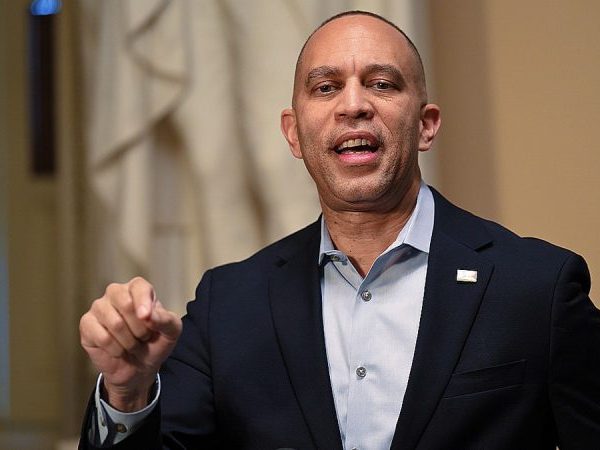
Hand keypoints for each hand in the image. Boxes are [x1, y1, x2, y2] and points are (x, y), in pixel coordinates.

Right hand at [80, 277, 181, 411]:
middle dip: (139, 328)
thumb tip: (149, 315)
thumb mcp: (171, 331)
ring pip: (114, 322)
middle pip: (125, 303)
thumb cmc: (155, 343)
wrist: (139, 368)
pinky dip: (115, 349)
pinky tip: (118, 350)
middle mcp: (116, 293)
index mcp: (138, 289)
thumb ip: (166, 320)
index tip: (147, 318)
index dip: (143, 302)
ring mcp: (99, 307)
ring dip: (129, 341)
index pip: (139, 286)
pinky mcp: (87, 324)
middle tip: (144, 337)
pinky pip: (101, 337)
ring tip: (133, 345)